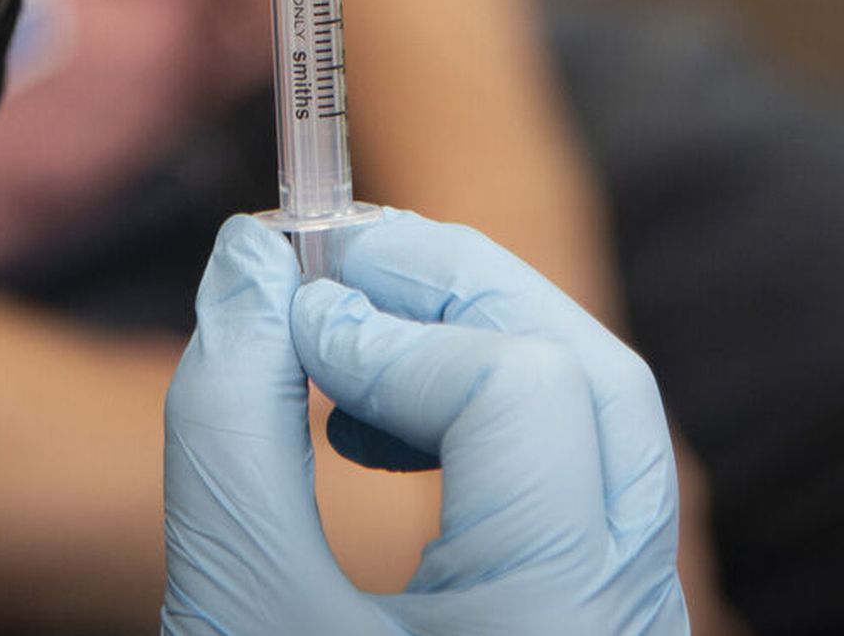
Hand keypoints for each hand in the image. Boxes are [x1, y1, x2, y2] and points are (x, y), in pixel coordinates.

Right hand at [162, 211, 687, 634]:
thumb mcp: (232, 605)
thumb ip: (229, 418)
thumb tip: (250, 261)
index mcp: (554, 632)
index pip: (522, 398)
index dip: (397, 333)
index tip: (289, 319)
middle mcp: (626, 628)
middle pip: (594, 381)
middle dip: (461, 291)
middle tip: (345, 256)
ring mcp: (627, 627)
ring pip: (602, 419)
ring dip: (477, 338)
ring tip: (356, 337)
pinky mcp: (597, 621)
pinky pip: (579, 475)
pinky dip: (489, 411)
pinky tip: (385, 427)